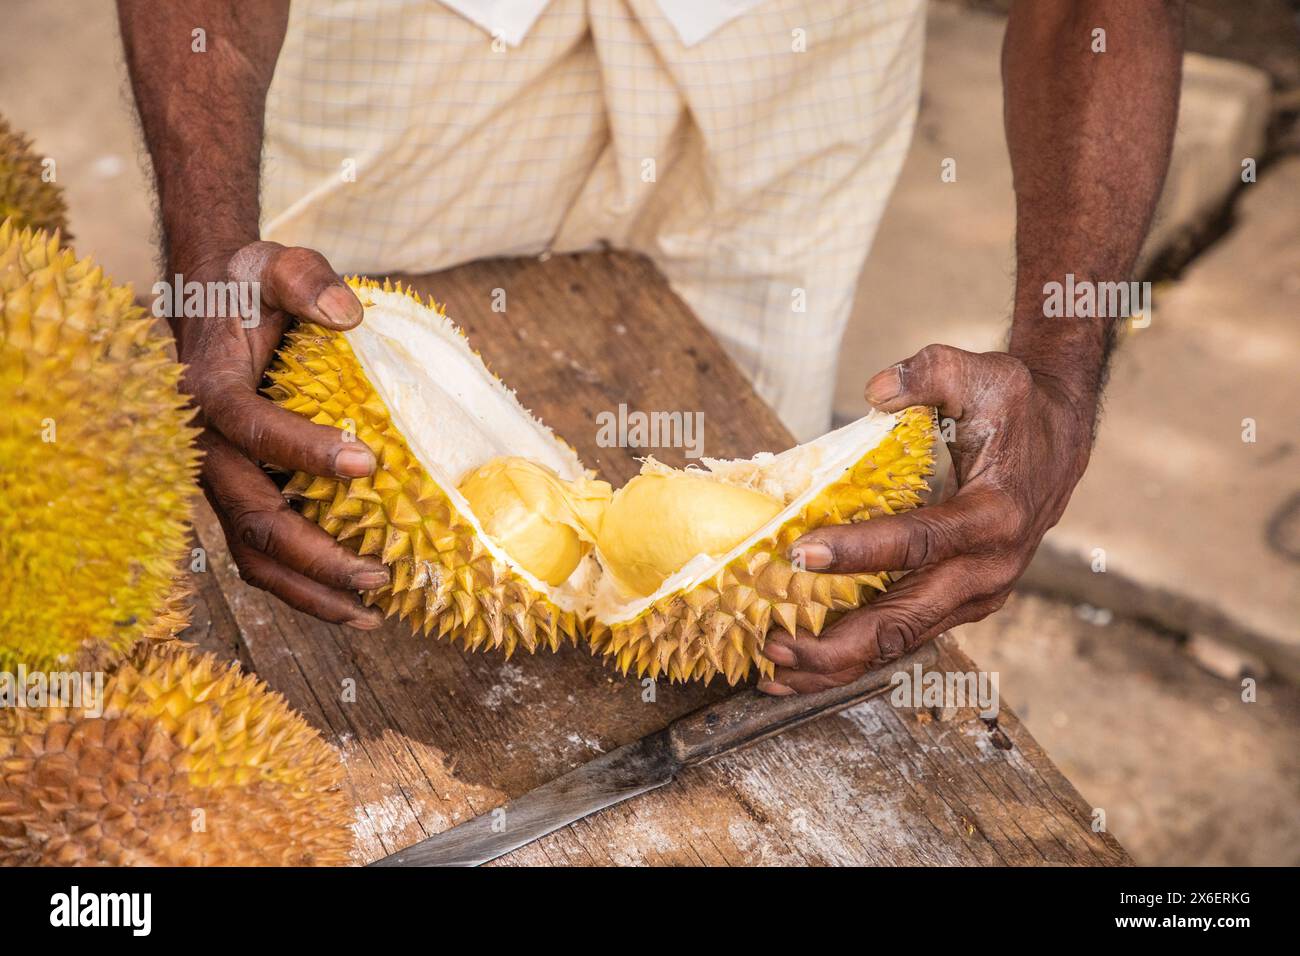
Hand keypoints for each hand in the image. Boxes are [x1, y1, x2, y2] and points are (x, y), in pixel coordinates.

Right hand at [175, 241, 388, 627]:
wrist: (213, 307)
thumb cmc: (250, 288)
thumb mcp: (274, 264)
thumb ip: (305, 279)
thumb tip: (349, 314)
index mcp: (210, 394)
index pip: (253, 430)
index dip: (305, 450)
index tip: (367, 460)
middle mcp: (206, 449)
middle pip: (253, 518)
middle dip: (316, 554)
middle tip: (380, 572)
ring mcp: (221, 481)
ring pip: (254, 554)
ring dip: (311, 591)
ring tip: (372, 614)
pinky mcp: (241, 497)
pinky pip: (265, 554)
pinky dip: (305, 586)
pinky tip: (355, 607)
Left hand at [758, 344, 1092, 693]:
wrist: (1058, 438)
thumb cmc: (1014, 407)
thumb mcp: (980, 373)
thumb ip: (930, 372)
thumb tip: (876, 390)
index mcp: (995, 517)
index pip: (919, 541)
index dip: (858, 551)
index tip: (799, 554)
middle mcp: (988, 570)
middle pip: (905, 620)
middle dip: (836, 642)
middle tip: (773, 644)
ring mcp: (975, 595)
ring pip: (900, 643)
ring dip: (836, 662)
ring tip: (772, 671)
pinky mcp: (959, 604)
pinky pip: (902, 637)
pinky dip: (853, 657)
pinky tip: (803, 668)